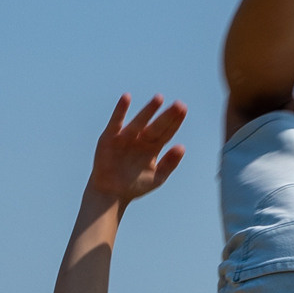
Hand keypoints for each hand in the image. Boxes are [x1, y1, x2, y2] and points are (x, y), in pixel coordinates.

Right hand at [88, 94, 185, 208]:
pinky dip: (120, 110)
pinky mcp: (109, 137)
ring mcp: (125, 137)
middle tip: (179, 104)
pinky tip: (126, 98)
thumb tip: (182, 146)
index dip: (175, 122)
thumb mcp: (157, 177)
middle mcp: (140, 139)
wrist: (111, 195)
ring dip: (148, 110)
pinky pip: (116, 122)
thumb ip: (170, 163)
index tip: (184, 109)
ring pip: (140, 122)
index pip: (167, 132)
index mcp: (153, 147)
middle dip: (167, 116)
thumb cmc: (134, 186)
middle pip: (157, 126)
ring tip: (159, 99)